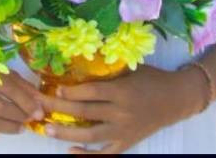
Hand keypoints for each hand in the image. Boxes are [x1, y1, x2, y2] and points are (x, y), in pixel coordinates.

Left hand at [41, 64, 205, 154]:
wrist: (177, 99)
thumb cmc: (151, 79)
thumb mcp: (130, 69)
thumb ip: (107, 72)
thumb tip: (77, 67)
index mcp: (122, 91)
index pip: (91, 92)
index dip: (71, 92)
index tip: (54, 89)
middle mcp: (121, 113)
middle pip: (84, 112)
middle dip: (59, 109)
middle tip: (39, 106)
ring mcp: (124, 131)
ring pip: (90, 135)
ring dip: (66, 133)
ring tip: (47, 129)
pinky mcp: (127, 143)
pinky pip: (104, 153)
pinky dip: (87, 156)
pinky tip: (70, 151)